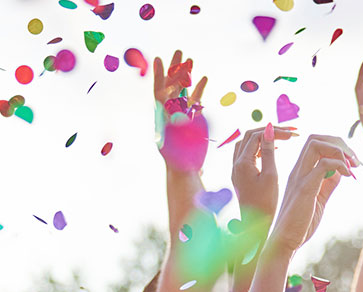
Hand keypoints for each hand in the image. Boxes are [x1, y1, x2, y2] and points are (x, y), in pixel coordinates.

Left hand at [153, 51, 207, 172]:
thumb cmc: (176, 160)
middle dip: (175, 68)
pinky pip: (196, 100)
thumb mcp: (173, 144)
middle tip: (179, 51)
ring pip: (184, 89)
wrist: (185, 169)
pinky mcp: (194, 118)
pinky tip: (203, 78)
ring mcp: (183, 113)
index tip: (159, 59)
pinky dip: (199, 89)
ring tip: (190, 59)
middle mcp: (171, 111)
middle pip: (172, 85)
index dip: (159, 75)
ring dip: (187, 75)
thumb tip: (182, 118)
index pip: (159, 91)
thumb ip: (175, 129)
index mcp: (162, 115)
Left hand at [230, 125, 296, 222]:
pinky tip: (272, 151)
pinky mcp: (240, 175)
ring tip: (282, 139)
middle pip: (250, 136)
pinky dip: (259, 148)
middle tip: (289, 133)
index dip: (275, 131)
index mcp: (242, 163)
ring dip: (263, 138)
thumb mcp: (271, 176)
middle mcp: (236, 164)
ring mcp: (236, 169)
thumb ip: (269, 151)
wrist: (254, 226)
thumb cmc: (265, 204)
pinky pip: (247, 153)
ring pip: (247, 143)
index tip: (292, 135)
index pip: (257, 135)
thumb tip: (269, 129)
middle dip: (269, 131)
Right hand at [267, 135, 359, 253]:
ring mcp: (299, 178)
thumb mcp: (319, 199)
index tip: (351, 160)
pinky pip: (323, 164)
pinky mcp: (305, 188)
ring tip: (352, 166)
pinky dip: (339, 165)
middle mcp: (297, 171)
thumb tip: (341, 171)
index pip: (315, 144)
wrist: (284, 242)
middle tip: (354, 160)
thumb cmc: (300, 224)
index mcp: (300, 172)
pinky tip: (348, 175)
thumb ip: (328, 184)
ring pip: (316, 144)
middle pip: (315, 138)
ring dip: (339, 150)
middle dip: (339, 143)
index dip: (335, 145)